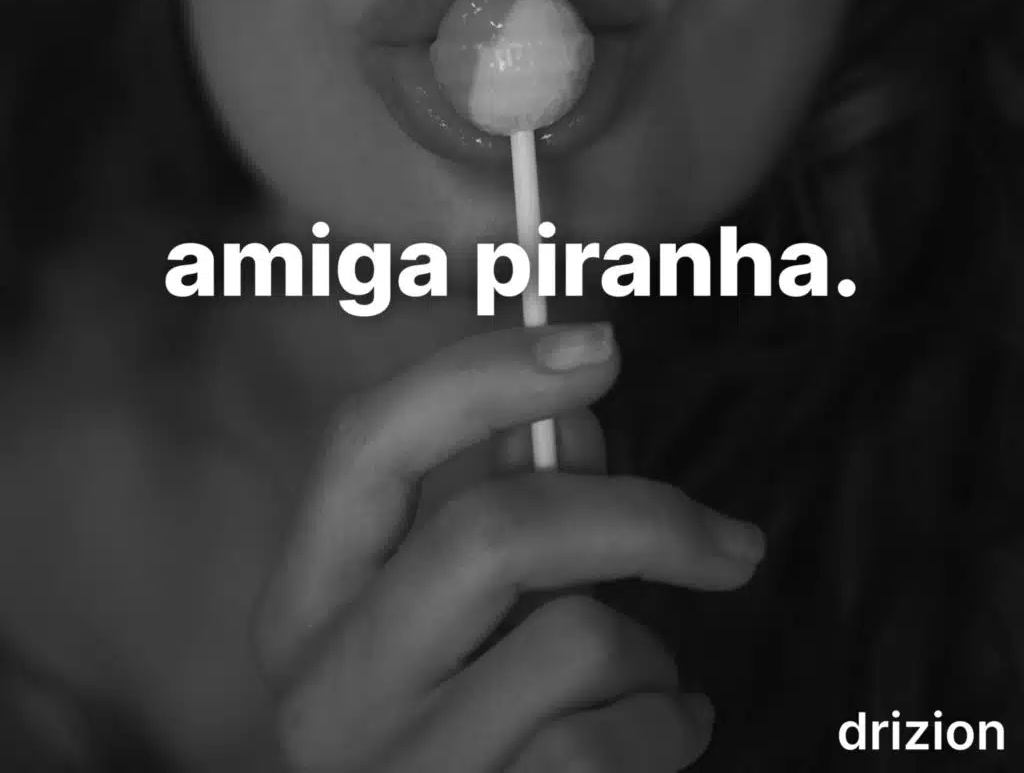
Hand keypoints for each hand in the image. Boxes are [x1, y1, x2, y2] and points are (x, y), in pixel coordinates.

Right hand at [253, 324, 764, 771]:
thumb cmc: (464, 718)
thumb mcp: (465, 608)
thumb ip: (503, 502)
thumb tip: (572, 416)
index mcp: (307, 597)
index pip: (370, 440)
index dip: (483, 374)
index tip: (598, 345)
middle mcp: (325, 682)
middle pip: (492, 529)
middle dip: (640, 519)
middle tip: (732, 544)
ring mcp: (393, 768)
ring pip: (574, 638)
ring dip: (647, 650)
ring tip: (643, 679)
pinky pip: (608, 741)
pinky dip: (666, 725)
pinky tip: (658, 733)